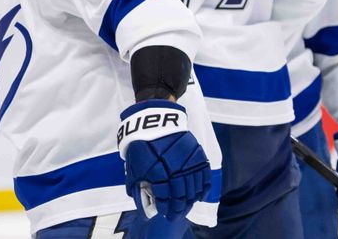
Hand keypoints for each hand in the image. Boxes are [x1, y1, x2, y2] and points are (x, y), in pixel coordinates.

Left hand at [118, 100, 210, 220]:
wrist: (155, 120)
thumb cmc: (141, 143)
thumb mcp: (133, 163)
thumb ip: (135, 183)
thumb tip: (138, 199)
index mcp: (157, 172)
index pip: (164, 197)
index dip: (164, 208)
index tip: (163, 213)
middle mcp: (175, 169)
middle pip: (180, 196)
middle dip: (177, 209)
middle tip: (174, 216)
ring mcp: (188, 163)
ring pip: (193, 189)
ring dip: (189, 201)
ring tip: (184, 208)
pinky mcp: (197, 156)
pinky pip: (204, 177)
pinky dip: (203, 189)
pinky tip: (198, 196)